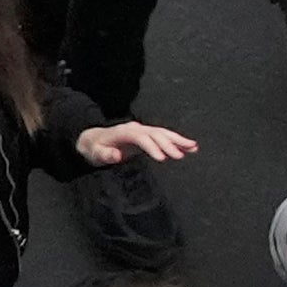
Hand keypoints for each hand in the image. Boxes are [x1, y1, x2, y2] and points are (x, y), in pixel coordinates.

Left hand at [76, 120, 198, 166]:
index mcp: (123, 132)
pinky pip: (164, 136)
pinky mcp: (147, 135)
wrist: (94, 140)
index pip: (140, 138)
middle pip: (154, 133)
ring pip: (162, 132)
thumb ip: (104, 154)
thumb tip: (116, 156)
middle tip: (180, 156)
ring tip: (193, 147)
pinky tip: (190, 147)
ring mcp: (142, 130)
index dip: (151, 147)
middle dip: (167, 144)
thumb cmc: (94, 148)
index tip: (162, 158)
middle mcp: (135, 128)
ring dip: (178, 139)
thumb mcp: (94, 153)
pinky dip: (177, 140)